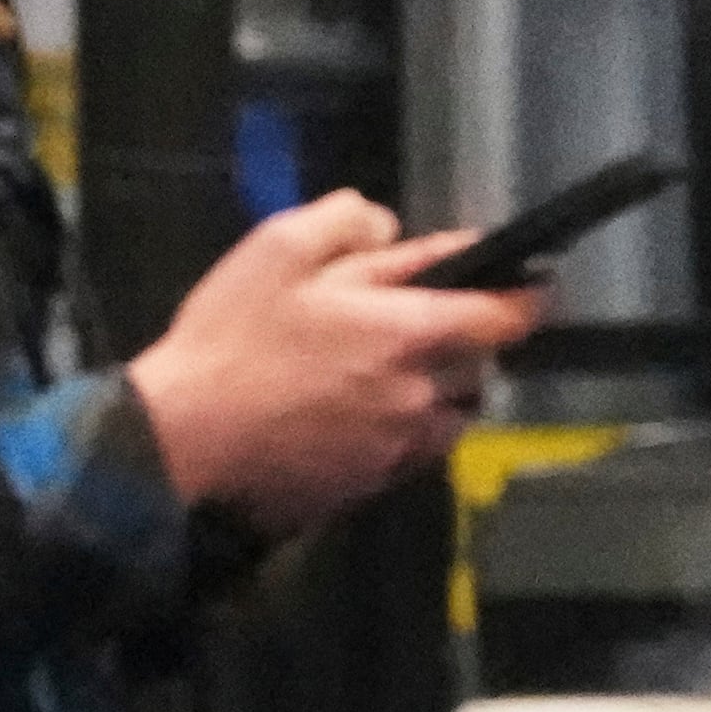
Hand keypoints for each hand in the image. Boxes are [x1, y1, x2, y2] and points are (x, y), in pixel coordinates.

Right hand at [128, 192, 548, 536]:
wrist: (180, 447)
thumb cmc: (230, 343)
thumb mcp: (276, 252)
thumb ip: (346, 226)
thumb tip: (392, 227)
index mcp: (410, 333)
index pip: (506, 317)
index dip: (524, 297)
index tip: (530, 285)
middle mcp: (422, 395)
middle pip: (479, 364)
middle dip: (462, 338)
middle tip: (409, 319)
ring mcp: (402, 446)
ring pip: (453, 411)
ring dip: (440, 386)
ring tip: (385, 369)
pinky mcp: (376, 485)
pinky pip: (418, 448)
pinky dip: (409, 426)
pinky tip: (360, 412)